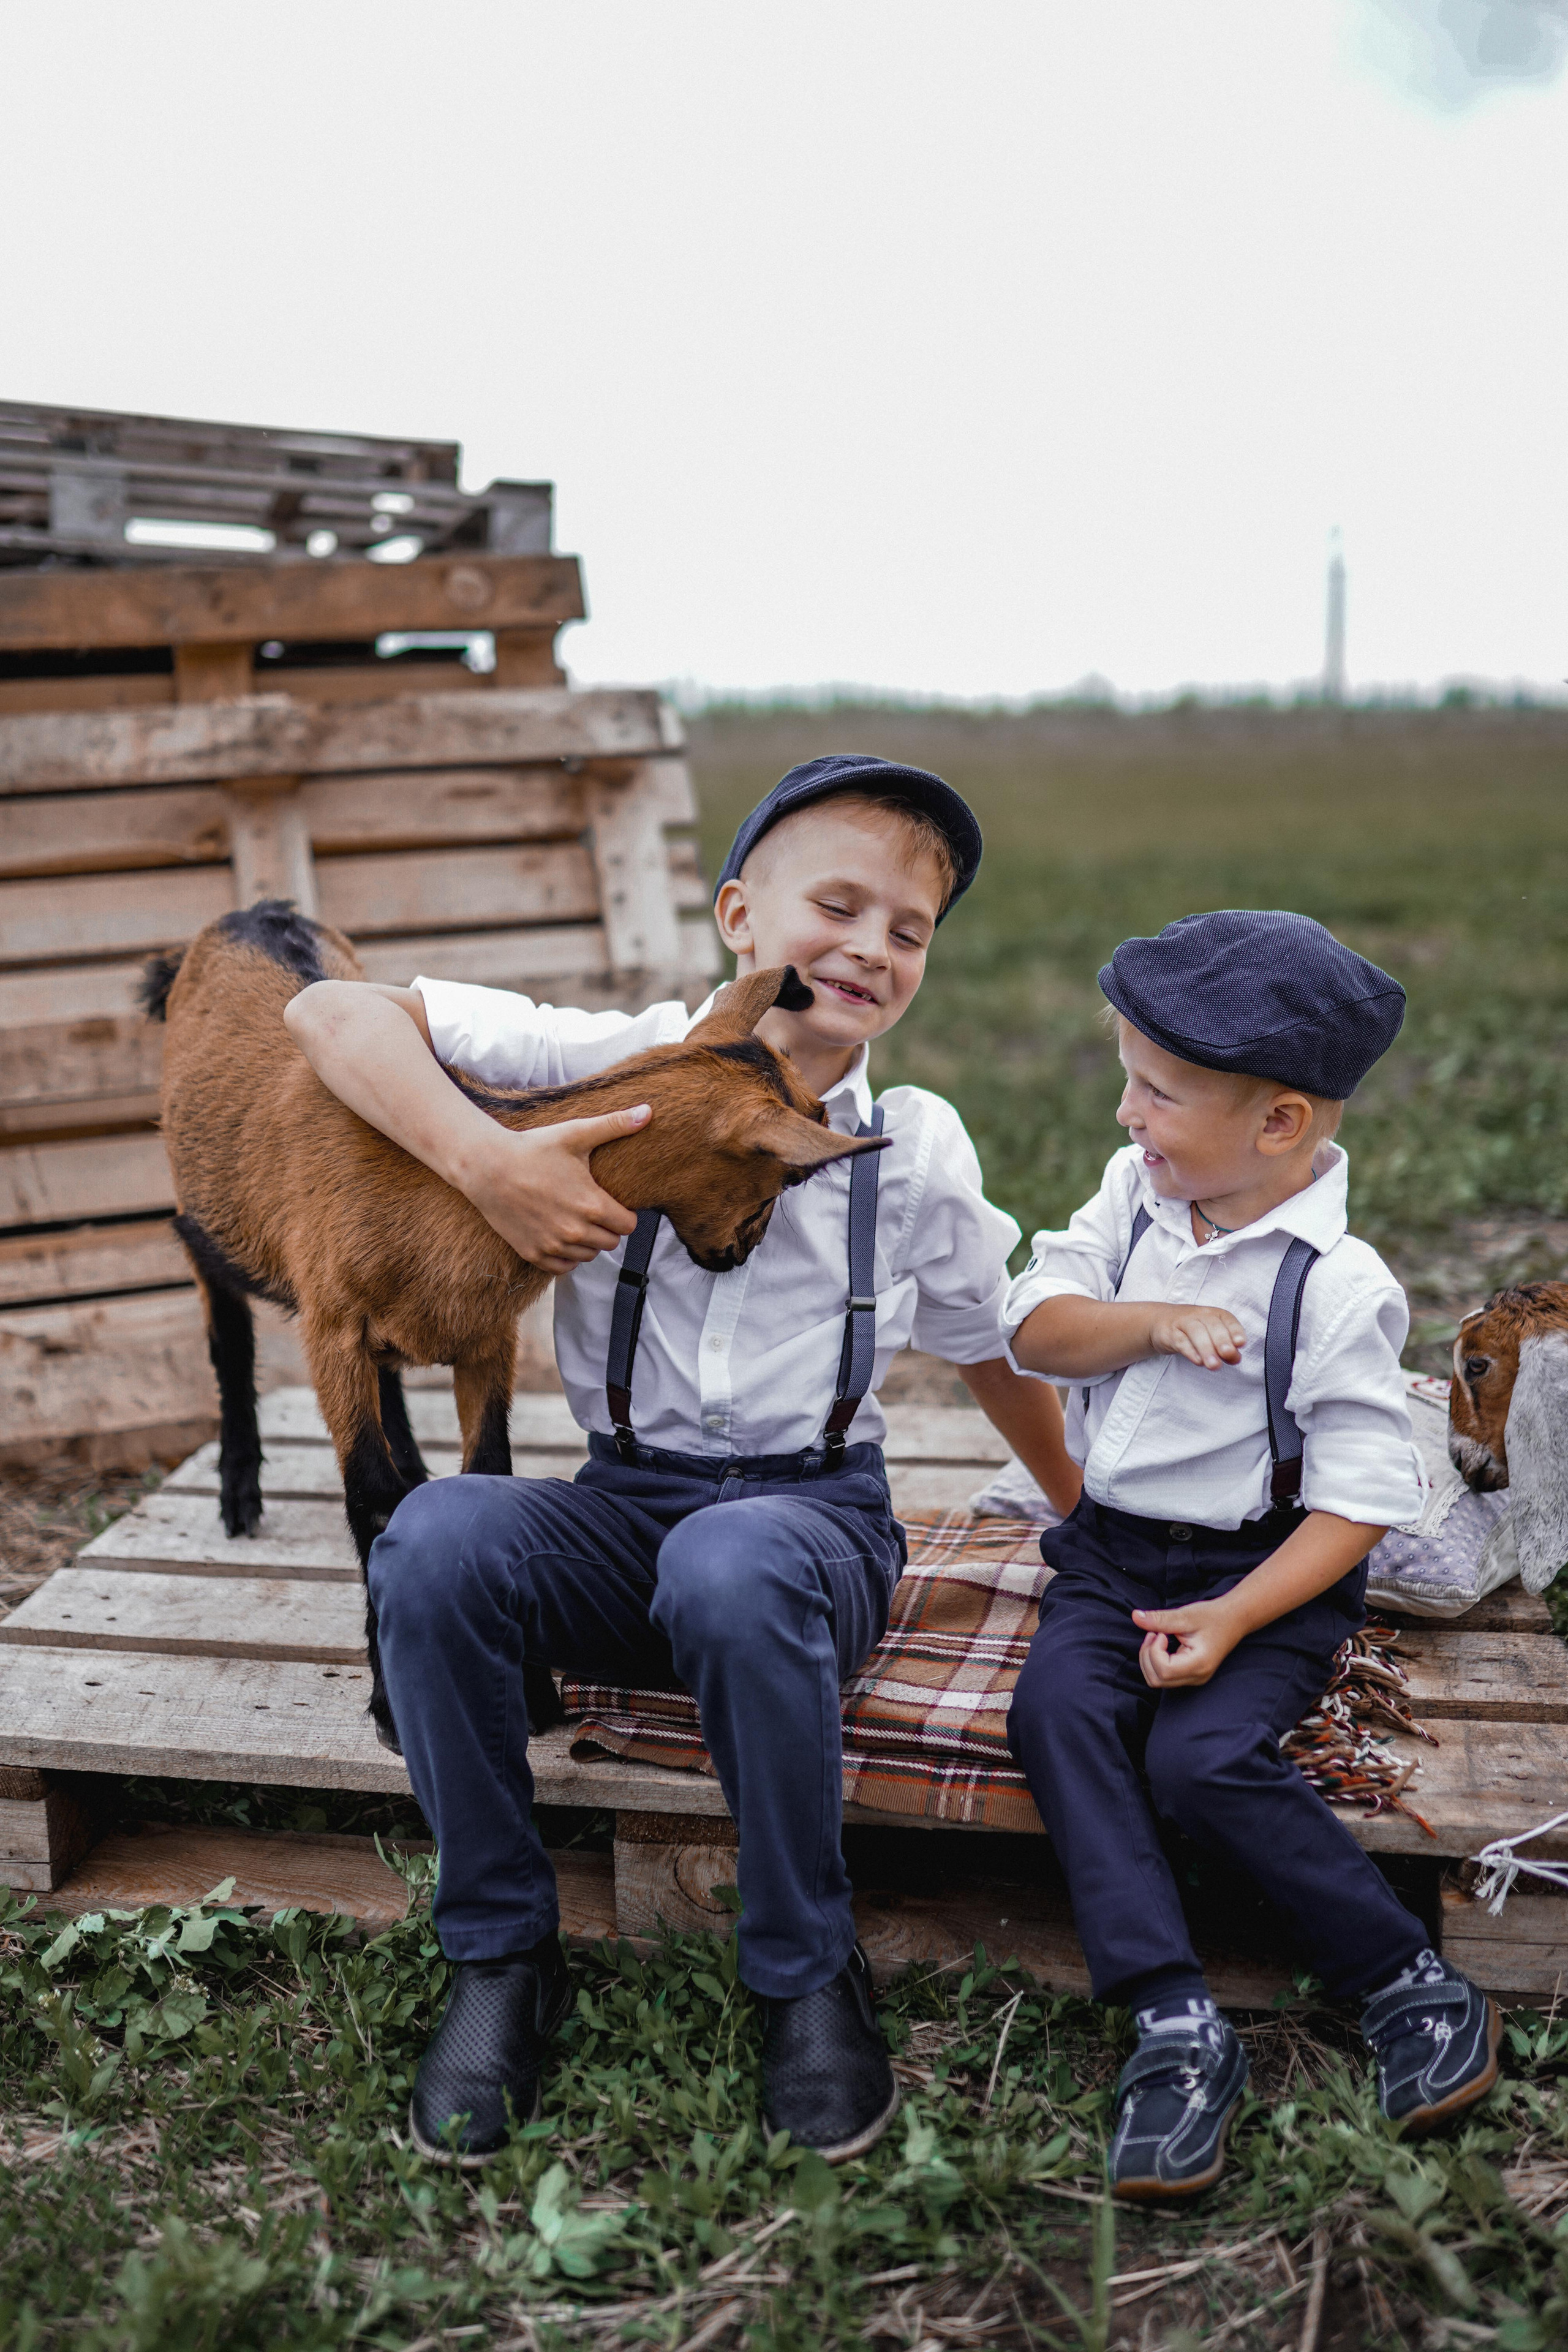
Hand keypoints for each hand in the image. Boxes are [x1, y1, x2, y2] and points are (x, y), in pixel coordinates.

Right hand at [462, 1106, 649, 1275]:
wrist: (486, 1166)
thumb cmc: (532, 1148)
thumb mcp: (575, 1134)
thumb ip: (614, 1125)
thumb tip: (648, 1112)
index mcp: (592, 1205)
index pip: (628, 1226)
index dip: (624, 1214)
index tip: (612, 1203)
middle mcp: (575, 1231)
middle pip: (611, 1242)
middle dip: (607, 1227)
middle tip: (592, 1209)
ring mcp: (553, 1245)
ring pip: (588, 1255)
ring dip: (587, 1241)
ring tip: (575, 1219)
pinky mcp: (533, 1253)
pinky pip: (563, 1267)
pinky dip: (566, 1256)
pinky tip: (560, 1235)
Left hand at [1132, 1597, 1245, 1687]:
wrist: (1234, 1619)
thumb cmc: (1213, 1616)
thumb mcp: (1186, 1615)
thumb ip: (1160, 1619)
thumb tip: (1135, 1617)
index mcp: (1199, 1664)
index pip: (1164, 1671)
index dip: (1154, 1651)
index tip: (1160, 1633)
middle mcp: (1197, 1677)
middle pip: (1157, 1679)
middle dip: (1147, 1656)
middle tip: (1154, 1633)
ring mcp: (1194, 1679)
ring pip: (1158, 1680)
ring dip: (1150, 1659)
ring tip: (1158, 1637)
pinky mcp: (1190, 1675)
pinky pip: (1164, 1676)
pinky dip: (1156, 1661)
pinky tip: (1163, 1644)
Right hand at [1148, 1306, 1245, 1368]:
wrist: (1159, 1321)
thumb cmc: (1192, 1330)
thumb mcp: (1211, 1336)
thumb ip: (1225, 1347)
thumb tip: (1236, 1358)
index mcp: (1214, 1314)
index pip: (1227, 1319)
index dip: (1235, 1330)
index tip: (1240, 1343)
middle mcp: (1200, 1315)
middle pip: (1212, 1325)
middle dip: (1222, 1341)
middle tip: (1228, 1355)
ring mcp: (1183, 1322)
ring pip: (1196, 1332)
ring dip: (1206, 1348)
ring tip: (1214, 1365)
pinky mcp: (1169, 1333)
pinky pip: (1180, 1341)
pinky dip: (1190, 1351)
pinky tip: (1198, 1361)